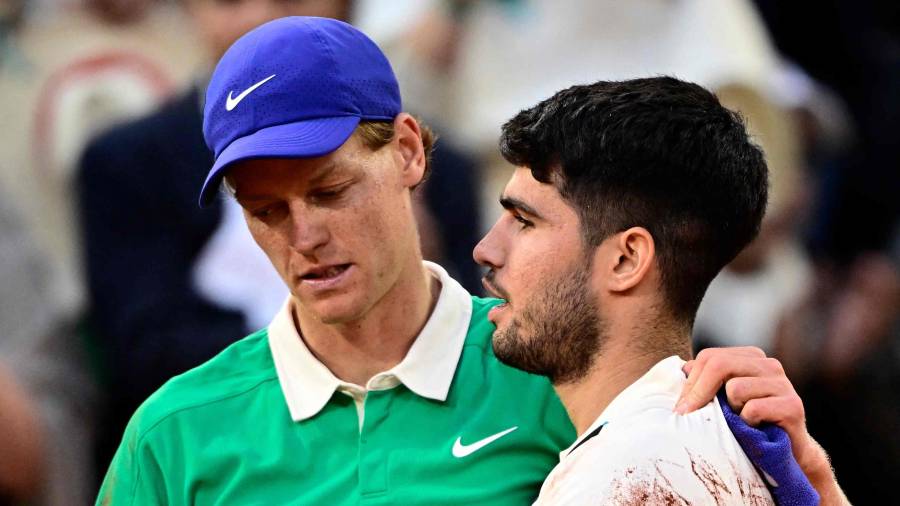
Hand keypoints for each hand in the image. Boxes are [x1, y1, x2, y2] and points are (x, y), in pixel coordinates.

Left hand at [677, 346, 849, 504]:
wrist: (787, 453)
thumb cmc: (748, 424)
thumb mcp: (724, 400)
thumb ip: (706, 381)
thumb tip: (682, 368)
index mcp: (750, 357)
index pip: (709, 357)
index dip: (691, 382)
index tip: (682, 407)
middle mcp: (768, 364)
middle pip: (719, 365)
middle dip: (699, 392)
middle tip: (689, 414)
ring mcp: (783, 383)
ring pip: (735, 388)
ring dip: (731, 411)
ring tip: (741, 422)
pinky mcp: (792, 405)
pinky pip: (753, 409)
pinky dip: (747, 424)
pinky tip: (756, 429)